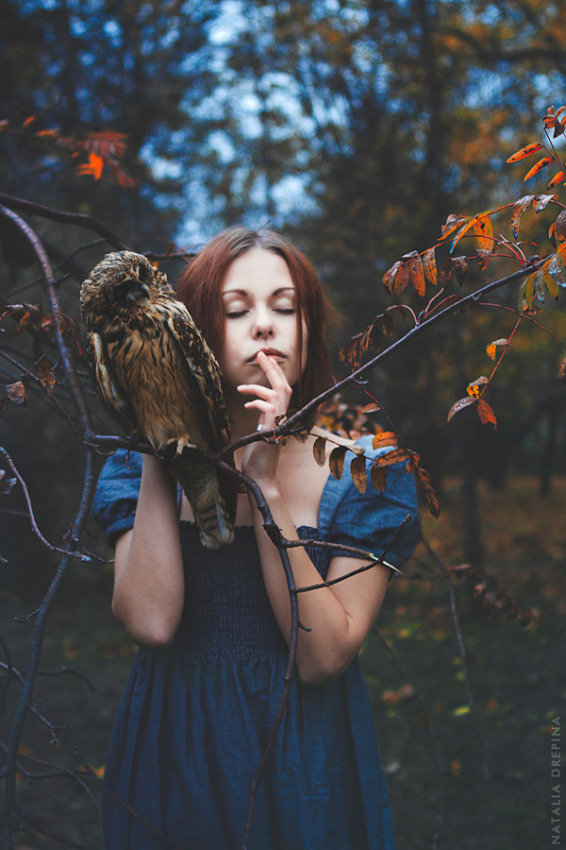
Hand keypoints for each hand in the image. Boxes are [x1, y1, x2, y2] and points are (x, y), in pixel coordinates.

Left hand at [237, 351, 291, 481]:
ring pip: (278, 393)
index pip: (283, 389)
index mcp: (281, 417)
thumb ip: (263, 420)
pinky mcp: (272, 428)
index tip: (266, 360)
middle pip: (284, 385)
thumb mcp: (260, 434)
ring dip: (259, 385)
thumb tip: (257, 407)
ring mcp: (280, 423)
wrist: (261, 477)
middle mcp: (283, 418)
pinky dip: (257, 402)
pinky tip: (246, 406)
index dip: (276, 373)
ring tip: (240, 388)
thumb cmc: (258, 459)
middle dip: (272, 368)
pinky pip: (268, 406)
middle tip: (261, 354)